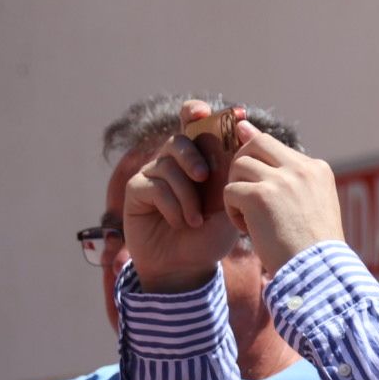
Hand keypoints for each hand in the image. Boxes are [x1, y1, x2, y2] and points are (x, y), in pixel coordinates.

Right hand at [122, 101, 243, 293]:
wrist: (187, 268)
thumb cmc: (211, 237)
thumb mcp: (230, 208)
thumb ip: (234, 178)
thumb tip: (242, 141)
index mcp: (200, 160)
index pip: (195, 125)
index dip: (197, 113)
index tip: (207, 112)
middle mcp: (175, 162)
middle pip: (180, 138)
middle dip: (192, 154)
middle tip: (203, 176)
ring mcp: (153, 174)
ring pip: (168, 165)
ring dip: (185, 195)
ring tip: (195, 220)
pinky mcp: (136, 190)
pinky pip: (153, 185)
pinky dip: (171, 205)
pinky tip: (179, 223)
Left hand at [223, 120, 345, 274]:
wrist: (317, 273)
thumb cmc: (313, 247)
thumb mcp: (311, 205)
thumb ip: (290, 177)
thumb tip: (256, 141)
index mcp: (318, 170)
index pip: (279, 147)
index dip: (261, 161)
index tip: (255, 178)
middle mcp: (301, 169)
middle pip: (258, 143)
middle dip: (243, 162)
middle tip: (244, 191)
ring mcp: (281, 181)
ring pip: (240, 165)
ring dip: (237, 189)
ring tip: (247, 215)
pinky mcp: (260, 197)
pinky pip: (230, 191)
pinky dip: (232, 211)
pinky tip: (246, 229)